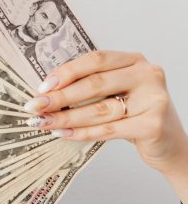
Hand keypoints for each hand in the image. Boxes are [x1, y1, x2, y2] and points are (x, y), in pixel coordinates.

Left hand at [24, 51, 187, 176]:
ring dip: (66, 117)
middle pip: (94, 84)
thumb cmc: (135, 114)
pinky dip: (82, 132)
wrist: (169, 144)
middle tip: (34, 106)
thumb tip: (46, 92)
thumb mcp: (116, 93)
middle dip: (59, 97)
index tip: (42, 86)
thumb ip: (90, 86)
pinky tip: (63, 133)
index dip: (66, 72)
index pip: (94, 60)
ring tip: (43, 122)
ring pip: (99, 109)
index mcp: (134, 60)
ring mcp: (153, 99)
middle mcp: (147, 74)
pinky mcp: (153, 124)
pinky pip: (108, 129)